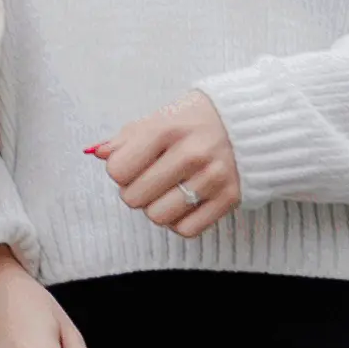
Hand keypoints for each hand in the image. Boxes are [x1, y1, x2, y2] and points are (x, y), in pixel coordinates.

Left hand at [88, 92, 241, 238]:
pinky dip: (180, 221)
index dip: (119, 171)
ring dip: (156, 208)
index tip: (131, 164)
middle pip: (135, 198)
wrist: (250, 122)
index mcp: (168, 129)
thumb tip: (98, 153)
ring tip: (166, 192)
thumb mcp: (160, 117)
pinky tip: (184, 203)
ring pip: (158, 217)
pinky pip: (187, 229)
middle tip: (148, 180)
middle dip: (135, 192)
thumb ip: (127, 137)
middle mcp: (191, 153)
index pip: (119, 170)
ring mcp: (213, 178)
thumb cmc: (194, 121)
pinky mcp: (229, 198)